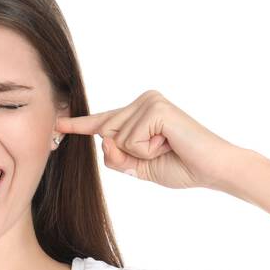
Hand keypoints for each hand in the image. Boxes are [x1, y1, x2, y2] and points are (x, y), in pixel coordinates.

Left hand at [56, 90, 244, 191]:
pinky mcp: (156, 108)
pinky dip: (147, 152)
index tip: (57, 123)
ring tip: (167, 148)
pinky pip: (131, 140)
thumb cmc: (181, 167)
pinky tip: (169, 144)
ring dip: (140, 155)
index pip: (104, 121)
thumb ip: (117, 156)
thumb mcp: (139, 166)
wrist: (213, 170)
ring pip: (117, 139)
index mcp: (140, 112)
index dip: (79, 125)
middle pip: (106, 134)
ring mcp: (150, 101)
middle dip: (125, 156)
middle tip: (160, 153)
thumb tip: (104, 140)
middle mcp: (143, 100)